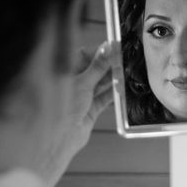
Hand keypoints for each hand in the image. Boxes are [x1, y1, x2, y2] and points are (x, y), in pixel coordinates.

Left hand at [39, 42, 113, 186]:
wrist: (60, 138)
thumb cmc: (62, 109)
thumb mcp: (83, 83)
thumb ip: (98, 66)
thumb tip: (108, 48)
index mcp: (65, 72)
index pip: (85, 55)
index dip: (100, 52)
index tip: (115, 48)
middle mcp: (74, 83)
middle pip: (95, 69)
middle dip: (109, 66)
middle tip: (125, 61)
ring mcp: (82, 96)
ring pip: (101, 83)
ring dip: (113, 79)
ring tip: (126, 73)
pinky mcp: (91, 109)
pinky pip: (105, 98)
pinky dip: (113, 93)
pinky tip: (123, 88)